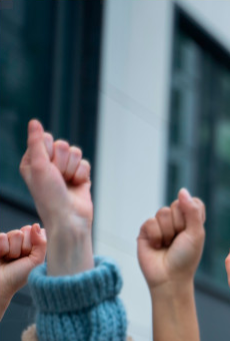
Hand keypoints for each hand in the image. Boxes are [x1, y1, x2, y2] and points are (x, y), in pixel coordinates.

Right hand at [0, 225, 46, 313]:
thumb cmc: (18, 276)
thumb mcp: (36, 261)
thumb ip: (41, 243)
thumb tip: (36, 225)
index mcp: (33, 245)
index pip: (37, 231)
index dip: (34, 244)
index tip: (29, 256)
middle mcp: (21, 241)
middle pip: (26, 230)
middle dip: (23, 247)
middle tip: (18, 259)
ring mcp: (8, 241)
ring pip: (14, 233)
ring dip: (12, 250)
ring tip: (9, 259)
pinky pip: (1, 236)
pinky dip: (2, 249)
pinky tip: (0, 256)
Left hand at [19, 119, 92, 275]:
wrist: (69, 218)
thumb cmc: (49, 197)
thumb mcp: (38, 166)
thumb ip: (36, 142)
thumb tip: (34, 122)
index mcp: (33, 160)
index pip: (46, 139)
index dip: (49, 151)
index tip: (46, 167)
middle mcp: (48, 164)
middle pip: (63, 145)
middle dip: (63, 162)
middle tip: (58, 177)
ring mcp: (65, 170)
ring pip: (76, 153)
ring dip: (73, 169)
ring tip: (67, 183)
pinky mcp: (80, 176)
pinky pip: (85, 163)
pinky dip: (82, 175)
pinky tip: (77, 186)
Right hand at [137, 189, 205, 291]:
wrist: (169, 278)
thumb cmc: (186, 258)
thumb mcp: (196, 234)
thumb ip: (192, 211)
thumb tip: (182, 190)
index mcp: (192, 221)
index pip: (193, 202)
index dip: (192, 213)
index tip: (192, 230)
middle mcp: (176, 221)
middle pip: (177, 205)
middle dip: (179, 225)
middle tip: (179, 240)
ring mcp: (161, 225)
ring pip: (163, 212)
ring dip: (167, 232)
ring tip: (168, 245)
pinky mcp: (146, 231)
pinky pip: (150, 222)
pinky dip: (156, 236)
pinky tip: (157, 247)